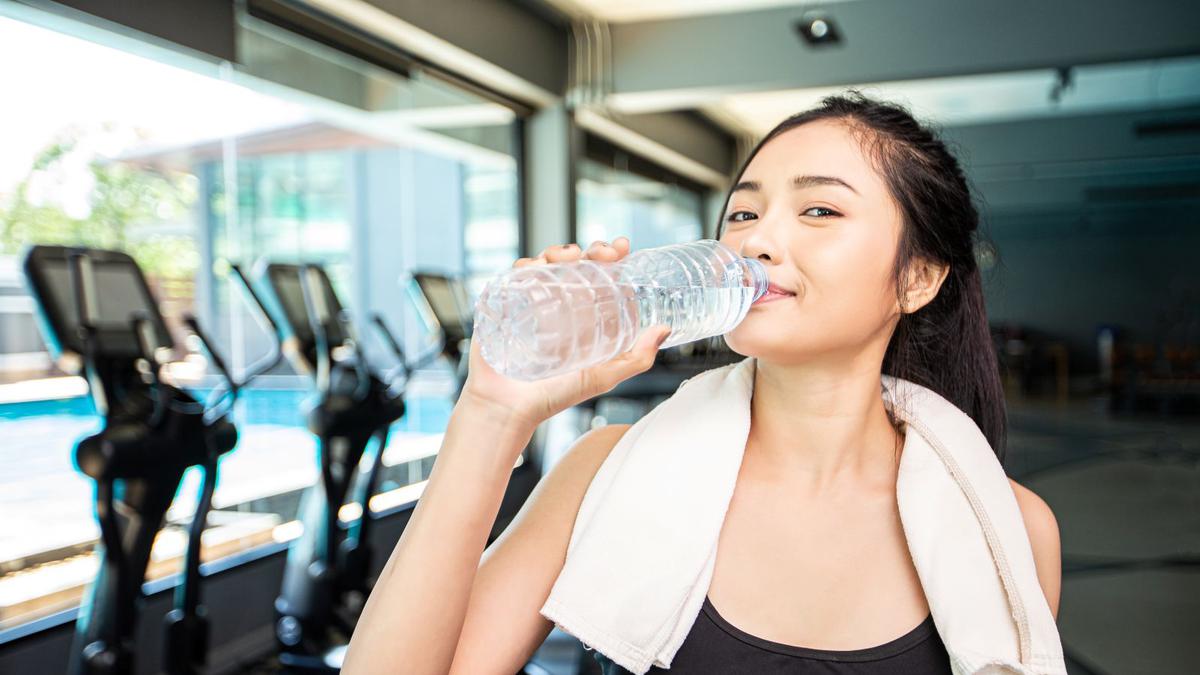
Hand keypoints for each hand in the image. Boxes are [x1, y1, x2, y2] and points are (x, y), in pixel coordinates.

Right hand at [460, 237, 669, 430]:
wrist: (508, 408)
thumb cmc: (552, 397)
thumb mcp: (602, 377)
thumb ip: (636, 359)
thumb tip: (664, 330)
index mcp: (582, 316)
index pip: (599, 276)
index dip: (611, 256)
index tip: (622, 248)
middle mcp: (558, 305)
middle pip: (574, 263)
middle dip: (589, 249)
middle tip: (601, 254)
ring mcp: (531, 302)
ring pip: (546, 262)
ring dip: (558, 251)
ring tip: (568, 258)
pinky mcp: (506, 304)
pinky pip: (515, 275)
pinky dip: (525, 263)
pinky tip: (535, 266)